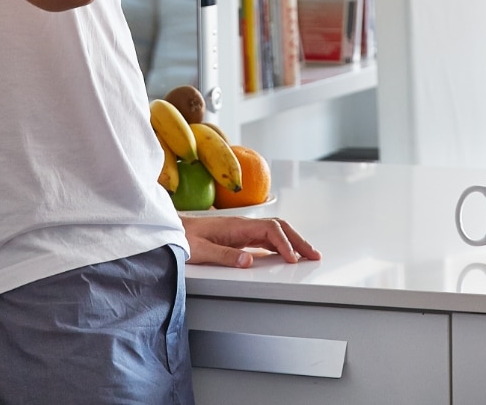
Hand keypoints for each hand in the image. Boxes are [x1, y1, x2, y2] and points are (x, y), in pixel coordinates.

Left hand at [183, 216, 320, 267]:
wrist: (171, 229)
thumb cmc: (183, 238)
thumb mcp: (201, 251)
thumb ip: (224, 256)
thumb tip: (249, 261)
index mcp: (237, 226)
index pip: (270, 230)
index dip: (284, 244)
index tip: (292, 259)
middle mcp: (242, 225)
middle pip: (278, 227)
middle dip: (298, 240)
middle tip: (313, 255)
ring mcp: (241, 230)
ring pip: (274, 231)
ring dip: (292, 241)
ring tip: (306, 255)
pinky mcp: (238, 236)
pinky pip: (265, 238)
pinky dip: (280, 244)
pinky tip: (284, 254)